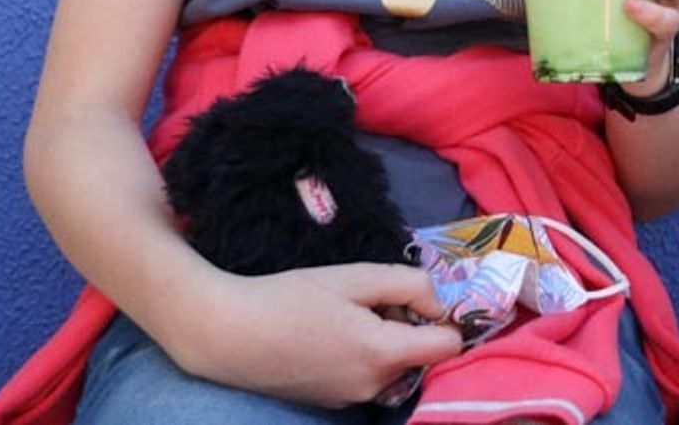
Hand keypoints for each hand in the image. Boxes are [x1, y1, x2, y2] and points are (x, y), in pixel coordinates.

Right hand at [168, 263, 472, 406]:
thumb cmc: (290, 298)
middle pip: (420, 355)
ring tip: (348, 315)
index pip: (449, 346)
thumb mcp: (355, 277)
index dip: (444, 318)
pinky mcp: (331, 402)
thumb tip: (439, 302)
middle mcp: (373, 387)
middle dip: (410, 326)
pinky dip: (364, 357)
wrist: (229, 334)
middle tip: (375, 299)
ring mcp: (351, 400)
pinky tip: (329, 335)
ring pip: (394, 367)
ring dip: (387, 342)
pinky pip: (368, 378)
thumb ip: (409, 284)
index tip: (421, 298)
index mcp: (383, 354)